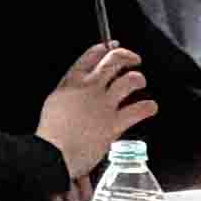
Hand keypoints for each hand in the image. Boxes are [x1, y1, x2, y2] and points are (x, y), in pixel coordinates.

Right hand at [37, 35, 154, 165]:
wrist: (52, 154)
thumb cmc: (50, 136)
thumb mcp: (54, 105)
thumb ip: (69, 95)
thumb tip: (78, 93)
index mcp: (72, 83)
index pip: (91, 56)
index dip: (104, 48)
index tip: (110, 46)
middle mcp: (90, 88)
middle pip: (113, 61)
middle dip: (127, 56)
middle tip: (134, 59)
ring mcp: (103, 105)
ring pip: (129, 80)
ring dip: (138, 79)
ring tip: (140, 82)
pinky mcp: (114, 124)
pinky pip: (138, 110)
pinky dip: (147, 107)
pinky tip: (150, 107)